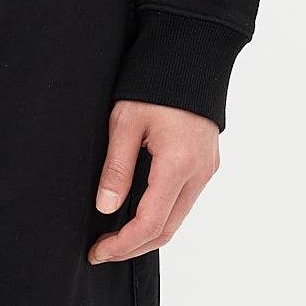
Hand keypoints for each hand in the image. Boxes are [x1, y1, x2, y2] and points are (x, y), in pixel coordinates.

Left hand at [87, 97, 219, 262]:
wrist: (191, 54)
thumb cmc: (154, 82)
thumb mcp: (125, 122)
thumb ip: (117, 168)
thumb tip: (106, 208)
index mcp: (177, 165)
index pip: (150, 224)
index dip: (122, 245)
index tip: (97, 251)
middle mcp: (199, 173)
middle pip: (167, 230)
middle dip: (133, 247)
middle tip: (102, 250)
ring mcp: (207, 170)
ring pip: (178, 219)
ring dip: (148, 233)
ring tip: (116, 235)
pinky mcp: (208, 164)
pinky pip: (185, 201)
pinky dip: (162, 215)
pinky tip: (138, 211)